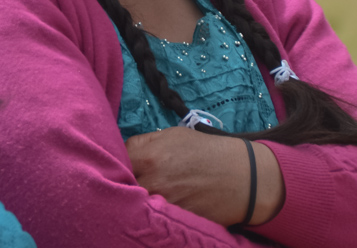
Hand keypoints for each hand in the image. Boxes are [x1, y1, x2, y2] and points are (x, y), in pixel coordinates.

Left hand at [124, 127, 285, 226]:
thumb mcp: (172, 135)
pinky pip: (153, 218)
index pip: (115, 162)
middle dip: (120, 183)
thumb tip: (120, 152)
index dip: (113, 162)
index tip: (115, 163)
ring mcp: (164, 205)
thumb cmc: (206, 151)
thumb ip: (142, 143)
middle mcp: (153, 183)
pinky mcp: (175, 221)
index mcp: (149, 158)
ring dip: (133, 200)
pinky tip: (153, 209)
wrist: (242, 178)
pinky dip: (150, 214)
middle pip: (121, 186)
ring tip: (138, 195)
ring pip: (135, 205)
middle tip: (124, 180)